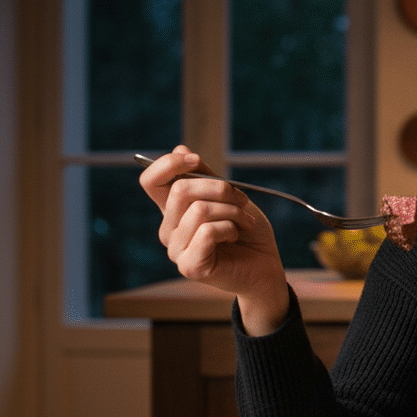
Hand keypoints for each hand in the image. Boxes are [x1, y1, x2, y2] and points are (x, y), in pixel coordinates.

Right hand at [139, 146, 288, 333]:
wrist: (266, 265)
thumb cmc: (248, 231)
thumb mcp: (229, 195)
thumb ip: (205, 175)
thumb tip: (180, 149)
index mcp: (173, 211)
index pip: (151, 181)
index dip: (169, 164)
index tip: (195, 159)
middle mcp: (169, 230)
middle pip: (180, 189)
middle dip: (220, 188)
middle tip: (242, 200)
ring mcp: (176, 250)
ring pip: (199, 210)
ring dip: (232, 210)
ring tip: (244, 222)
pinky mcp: (190, 266)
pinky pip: (207, 231)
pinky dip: (230, 228)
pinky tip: (236, 236)